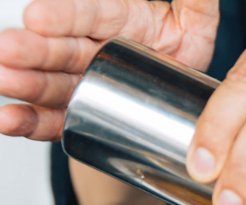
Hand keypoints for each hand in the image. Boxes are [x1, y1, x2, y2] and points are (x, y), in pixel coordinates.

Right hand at [0, 0, 219, 140]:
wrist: (178, 99)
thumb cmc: (182, 54)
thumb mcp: (195, 24)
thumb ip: (195, 0)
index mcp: (117, 20)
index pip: (88, 14)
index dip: (64, 16)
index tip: (38, 15)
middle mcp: (91, 49)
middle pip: (60, 49)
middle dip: (34, 50)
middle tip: (8, 48)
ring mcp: (80, 82)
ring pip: (49, 83)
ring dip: (24, 84)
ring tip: (5, 80)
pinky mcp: (74, 115)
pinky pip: (51, 119)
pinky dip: (28, 121)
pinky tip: (7, 119)